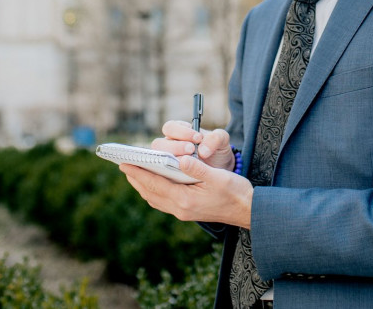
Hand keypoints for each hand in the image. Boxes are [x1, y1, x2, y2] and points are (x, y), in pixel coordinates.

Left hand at [121, 155, 252, 227]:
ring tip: (134, 173)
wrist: (248, 211)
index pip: (155, 184)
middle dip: (136, 179)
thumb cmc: (235, 192)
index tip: (124, 163)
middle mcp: (180, 209)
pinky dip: (154, 191)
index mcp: (185, 199)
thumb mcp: (217, 176)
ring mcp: (183, 212)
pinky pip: (163, 202)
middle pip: (150, 193)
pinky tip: (154, 183)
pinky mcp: (187, 212)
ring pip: (155, 199)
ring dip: (143, 186)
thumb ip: (197, 168)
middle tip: (124, 165)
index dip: (138, 172)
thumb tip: (180, 159)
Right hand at [152, 120, 234, 171]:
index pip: (170, 128)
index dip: (181, 132)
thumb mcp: (222, 141)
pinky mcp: (170, 176)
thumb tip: (202, 150)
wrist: (221, 169)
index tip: (198, 138)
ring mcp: (168, 161)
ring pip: (158, 159)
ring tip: (188, 163)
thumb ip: (215, 139)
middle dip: (175, 146)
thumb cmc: (217, 151)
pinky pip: (162, 176)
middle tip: (191, 149)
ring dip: (172, 161)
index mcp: (179, 132)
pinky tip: (184, 177)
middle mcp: (169, 146)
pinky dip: (170, 176)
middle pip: (159, 144)